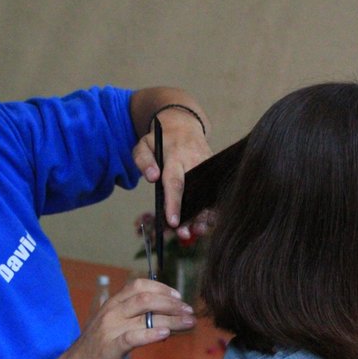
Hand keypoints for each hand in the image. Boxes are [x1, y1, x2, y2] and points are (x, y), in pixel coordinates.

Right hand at [58, 278, 195, 358]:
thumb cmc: (98, 350)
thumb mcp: (113, 326)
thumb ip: (133, 318)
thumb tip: (164, 316)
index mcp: (113, 304)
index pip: (139, 285)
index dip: (162, 288)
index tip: (178, 297)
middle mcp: (112, 311)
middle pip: (146, 298)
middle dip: (172, 303)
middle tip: (189, 311)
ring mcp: (111, 328)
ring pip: (145, 315)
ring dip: (172, 318)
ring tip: (188, 323)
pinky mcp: (111, 347)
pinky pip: (134, 337)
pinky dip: (152, 334)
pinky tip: (166, 335)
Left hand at [132, 107, 211, 228]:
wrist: (184, 124)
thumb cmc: (160, 139)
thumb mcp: (144, 143)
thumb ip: (143, 160)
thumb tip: (152, 177)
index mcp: (176, 155)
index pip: (175, 182)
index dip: (174, 203)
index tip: (172, 222)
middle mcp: (196, 161)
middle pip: (195, 193)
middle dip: (191, 216)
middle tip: (182, 234)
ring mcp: (208, 166)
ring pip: (208, 195)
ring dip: (204, 216)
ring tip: (197, 232)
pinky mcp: (214, 171)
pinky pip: (213, 193)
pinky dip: (211, 210)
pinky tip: (206, 224)